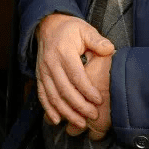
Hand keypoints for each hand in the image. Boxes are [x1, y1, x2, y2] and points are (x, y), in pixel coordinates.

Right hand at [35, 13, 114, 129]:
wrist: (47, 25)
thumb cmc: (70, 29)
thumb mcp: (85, 29)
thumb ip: (97, 40)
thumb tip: (110, 50)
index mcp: (64, 51)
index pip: (76, 76)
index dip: (87, 91)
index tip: (99, 101)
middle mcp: (51, 63)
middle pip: (64, 89)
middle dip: (79, 106)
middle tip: (93, 115)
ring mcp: (43, 71)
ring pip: (53, 96)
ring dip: (66, 112)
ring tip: (80, 123)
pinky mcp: (39, 76)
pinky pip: (42, 95)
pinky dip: (48, 109)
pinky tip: (57, 120)